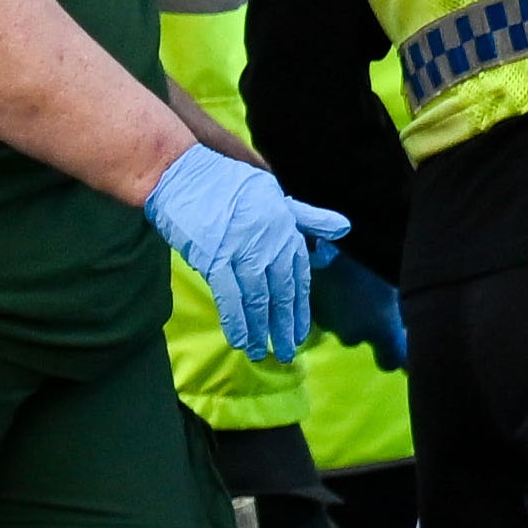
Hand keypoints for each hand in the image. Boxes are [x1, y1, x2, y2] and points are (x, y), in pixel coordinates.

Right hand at [145, 146, 348, 368]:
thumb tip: (344, 228)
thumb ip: (308, 217)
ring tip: (261, 354)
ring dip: (260, 331)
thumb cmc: (226, 184)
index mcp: (286, 231)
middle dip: (285, 327)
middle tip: (287, 352)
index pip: (299, 278)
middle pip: (282, 294)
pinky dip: (236, 322)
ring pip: (257, 300)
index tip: (300, 331)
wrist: (183, 174)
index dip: (299, 308)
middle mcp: (270, 244)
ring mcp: (243, 252)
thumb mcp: (275, 196)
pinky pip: (230, 297)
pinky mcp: (215, 259)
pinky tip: (240, 340)